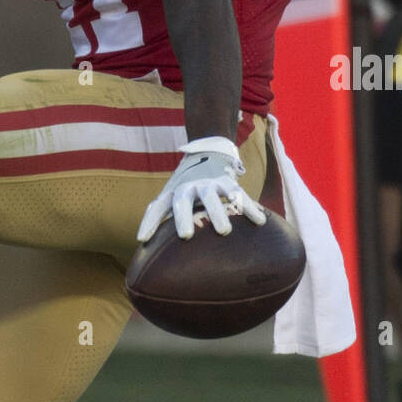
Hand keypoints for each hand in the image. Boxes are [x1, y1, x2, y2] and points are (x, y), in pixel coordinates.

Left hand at [137, 136, 265, 241]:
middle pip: (183, 200)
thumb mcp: (170, 198)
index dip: (148, 222)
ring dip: (217, 213)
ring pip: (212, 197)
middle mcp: (189, 187)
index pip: (157, 206)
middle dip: (183, 217)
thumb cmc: (185, 189)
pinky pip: (239, 195)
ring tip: (224, 232)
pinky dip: (249, 207)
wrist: (208, 155)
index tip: (142, 239)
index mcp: (172, 193)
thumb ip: (158, 217)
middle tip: (185, 236)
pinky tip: (259, 220)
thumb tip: (143, 246)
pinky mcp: (228, 183)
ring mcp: (209, 184)